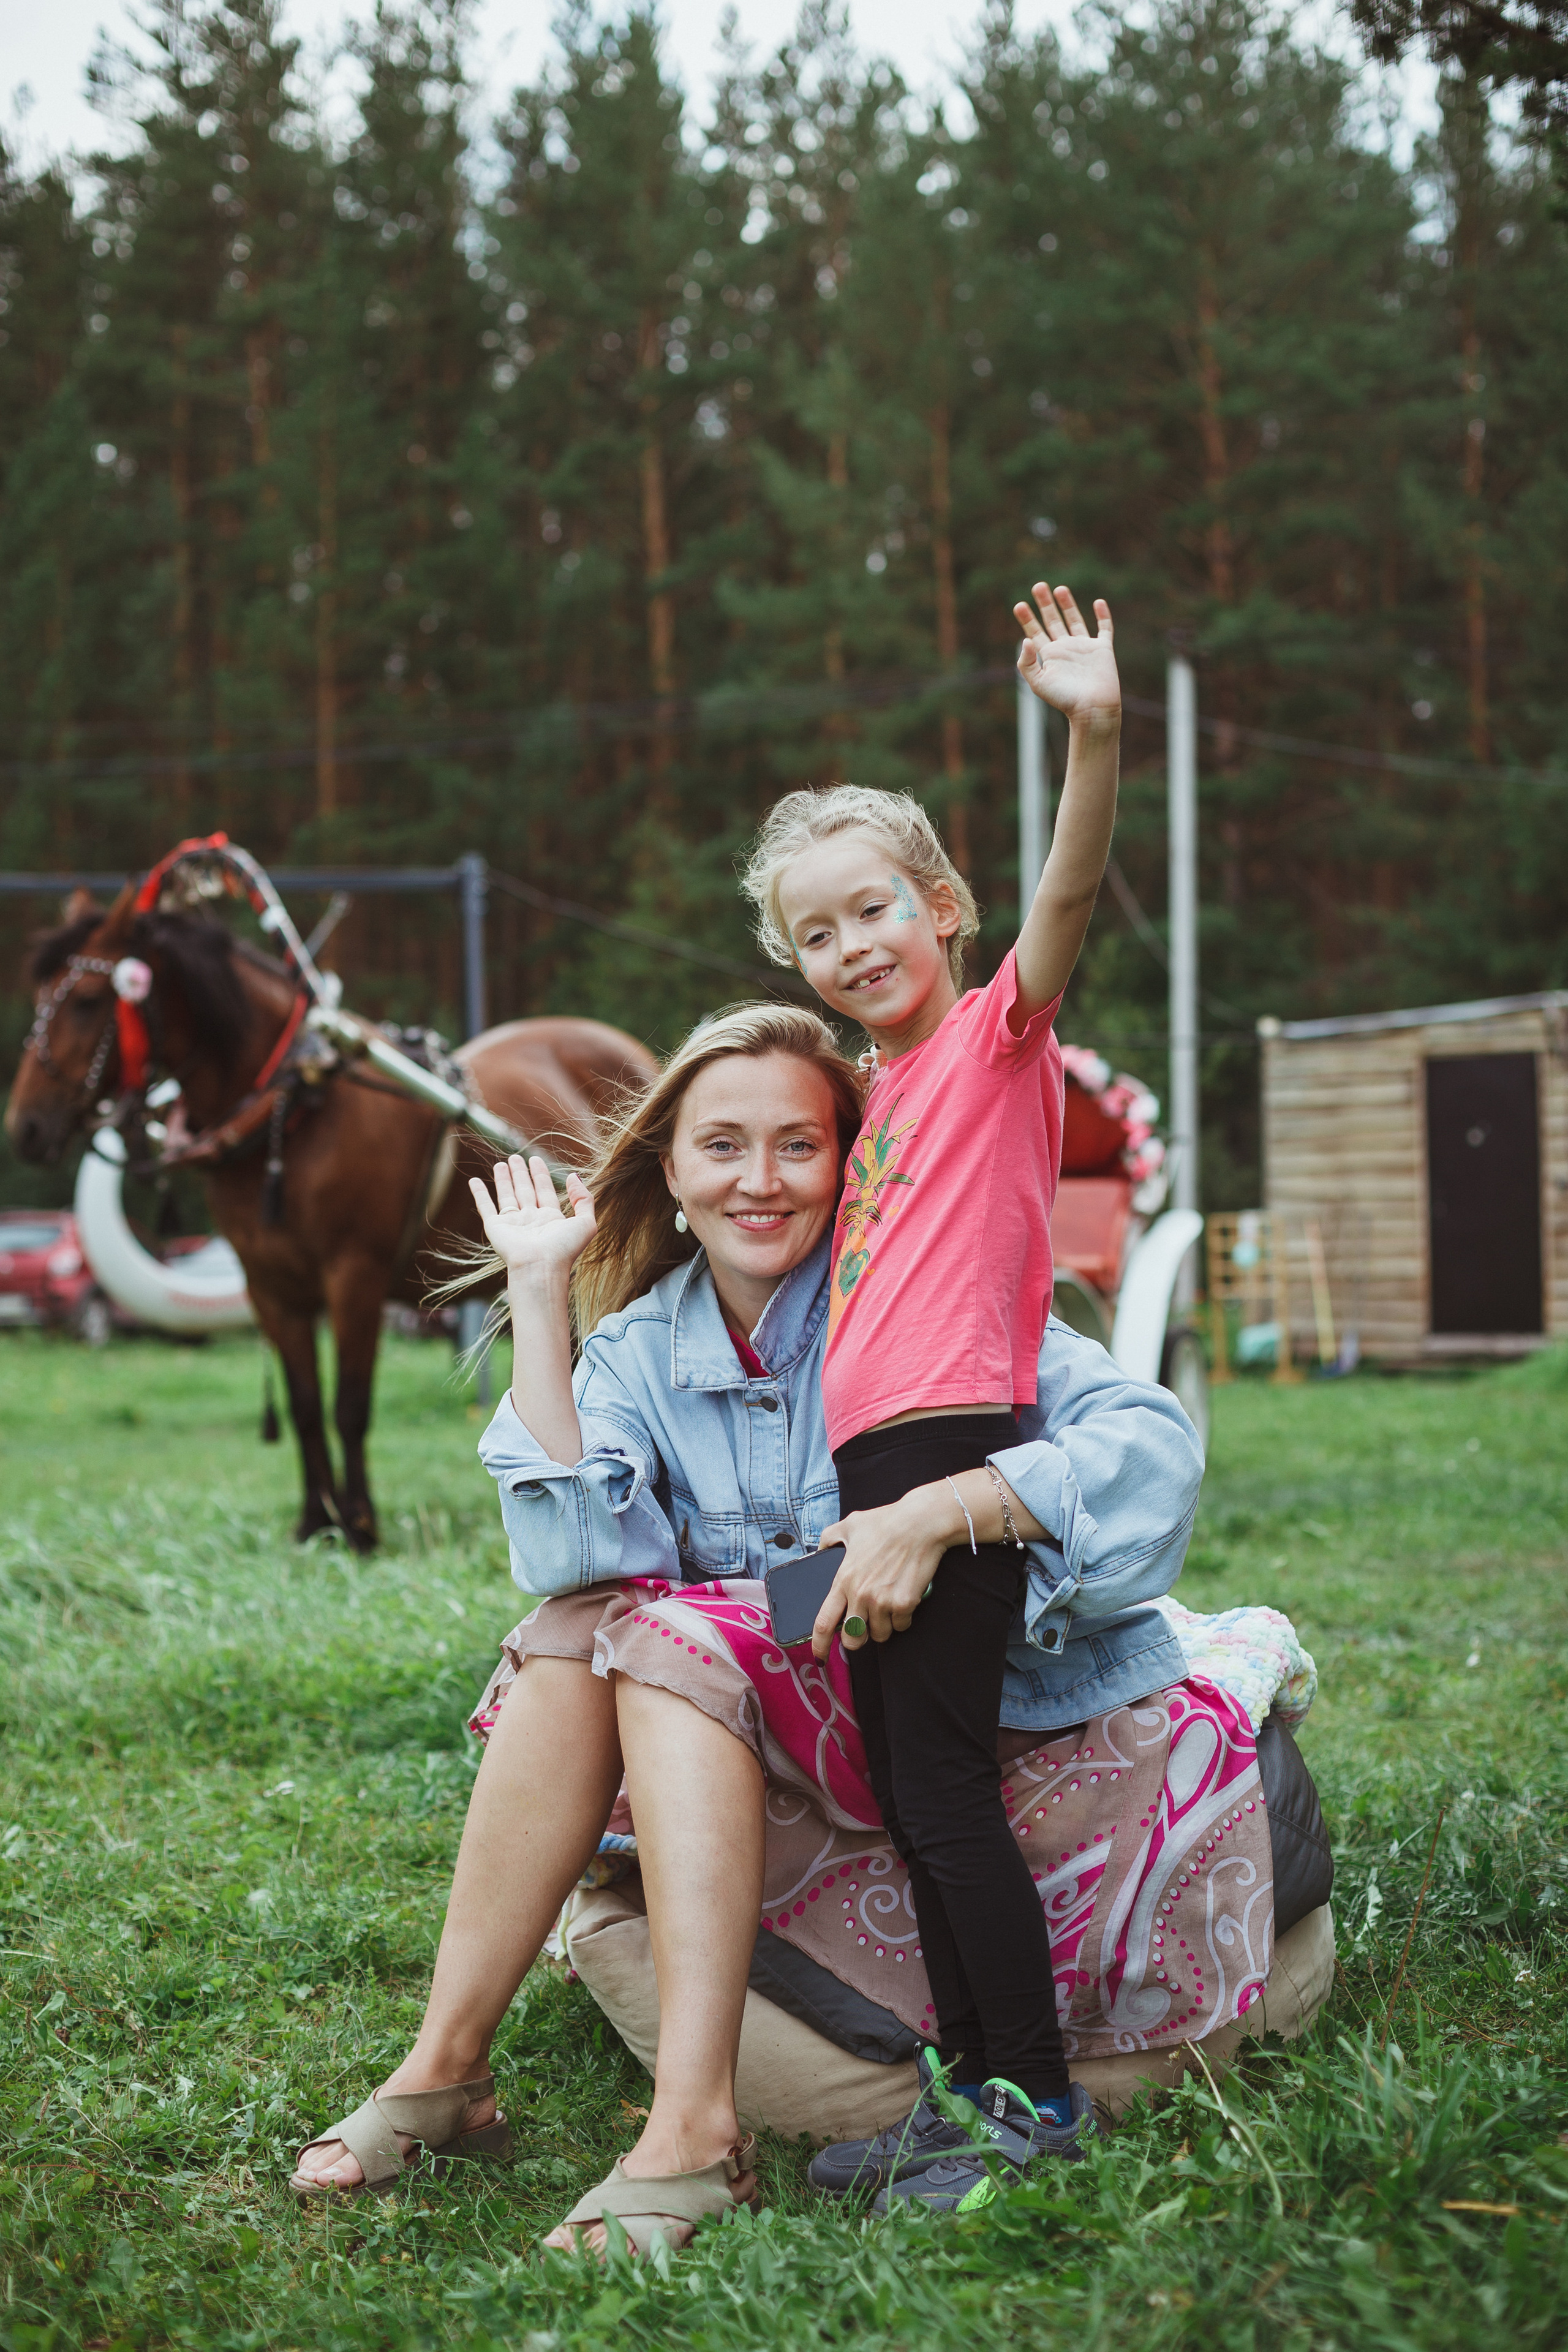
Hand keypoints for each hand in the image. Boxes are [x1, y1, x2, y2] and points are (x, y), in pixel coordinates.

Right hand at [469, 1154, 594, 1285]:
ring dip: (503, 1180)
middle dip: (520, 1174)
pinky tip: (474, 1181)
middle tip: (515, 1157)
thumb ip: (583, 1199)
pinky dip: (479, 1194)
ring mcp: (512, 1224)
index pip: (544, 1191)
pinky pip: (485, 1206)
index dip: (540, 1175)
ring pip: (506, 1196)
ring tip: (500, 1163)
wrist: (540, 1267)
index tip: (534, 1159)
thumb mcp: (586, 1223)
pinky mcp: (495, 1228)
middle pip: (524, 1191)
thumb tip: (573, 1176)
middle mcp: (531, 1220)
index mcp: (550, 1219)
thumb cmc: (564, 1248)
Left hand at [810, 1497, 947, 1659]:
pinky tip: (904, 1599)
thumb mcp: (849, 1524)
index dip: (819, 1645)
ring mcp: (883, 1601)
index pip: (823, 1623)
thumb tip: (820, 1550)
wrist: (920, 1523)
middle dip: (856, 1640)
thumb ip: (829, 1538)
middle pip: (852, 1639)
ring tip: (887, 1606)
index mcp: (843, 1580)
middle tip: (863, 1628)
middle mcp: (860, 1595)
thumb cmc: (885, 1521)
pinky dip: (903, 1618)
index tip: (820, 1656)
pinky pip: (902, 1625)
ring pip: (880, 1634)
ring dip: (883, 1626)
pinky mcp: (905, 1603)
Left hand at [1014, 583, 1119, 729]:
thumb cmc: (1064, 699)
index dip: (1027, 619)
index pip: (1035, 633)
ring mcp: (1084, 648)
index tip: (1019, 605)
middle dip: (1045, 604)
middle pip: (1053, 621)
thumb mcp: (1039, 683)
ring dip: (1067, 604)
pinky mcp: (1102, 649)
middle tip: (1038, 586)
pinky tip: (1098, 602)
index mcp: (1049, 656)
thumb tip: (1026, 640)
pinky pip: (1104, 628)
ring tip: (1059, 588)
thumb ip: (1028, 663)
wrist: (1091, 708)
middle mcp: (1065, 649)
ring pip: (1074, 620)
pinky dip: (1103, 615)